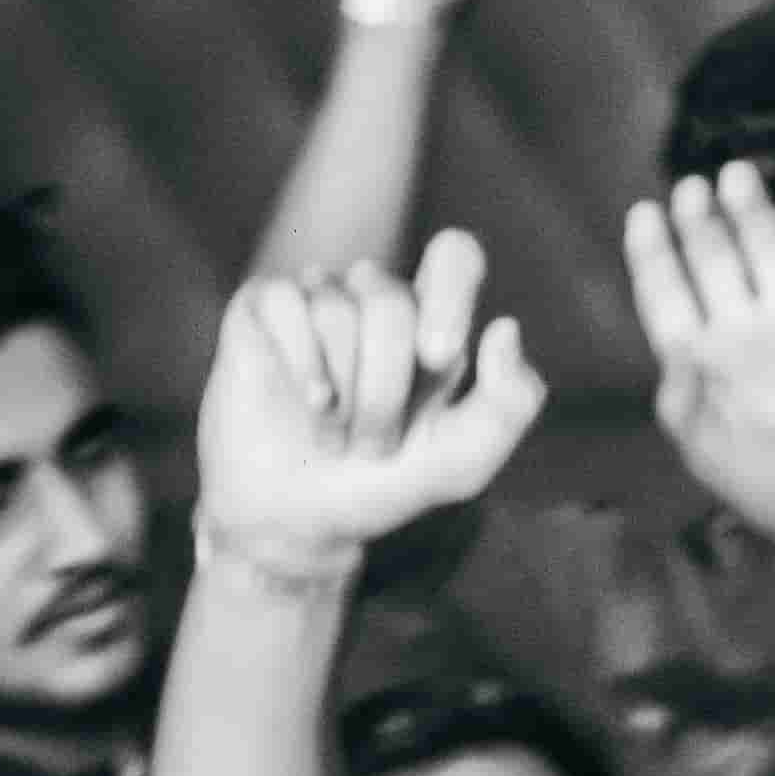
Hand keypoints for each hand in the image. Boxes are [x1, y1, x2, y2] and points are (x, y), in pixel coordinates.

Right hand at [199, 234, 546, 571]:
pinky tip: (310, 404)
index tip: (438, 356)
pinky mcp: (263, 308)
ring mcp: (317, 298)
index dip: (449, 292)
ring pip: (336, 307)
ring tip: (337, 436)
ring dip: (342, 391)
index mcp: (434, 320)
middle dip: (385, 387)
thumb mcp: (466, 459)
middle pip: (390, 301)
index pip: (454, 256)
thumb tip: (505, 326)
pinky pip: (284, 301)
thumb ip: (510, 401)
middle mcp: (376, 299)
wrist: (301, 519)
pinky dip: (303, 366)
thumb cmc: (388, 482)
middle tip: (376, 444)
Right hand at [628, 173, 774, 554]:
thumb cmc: (762, 484)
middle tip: (694, 185)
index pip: (664, 292)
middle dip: (700, 220)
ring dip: (750, 210)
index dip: (652, 251)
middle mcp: (743, 335)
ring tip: (736, 173)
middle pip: (713, 261)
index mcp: (698, 362)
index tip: (644, 213)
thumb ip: (677, 385)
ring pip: (768, 252)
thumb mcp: (696, 443)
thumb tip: (668, 336)